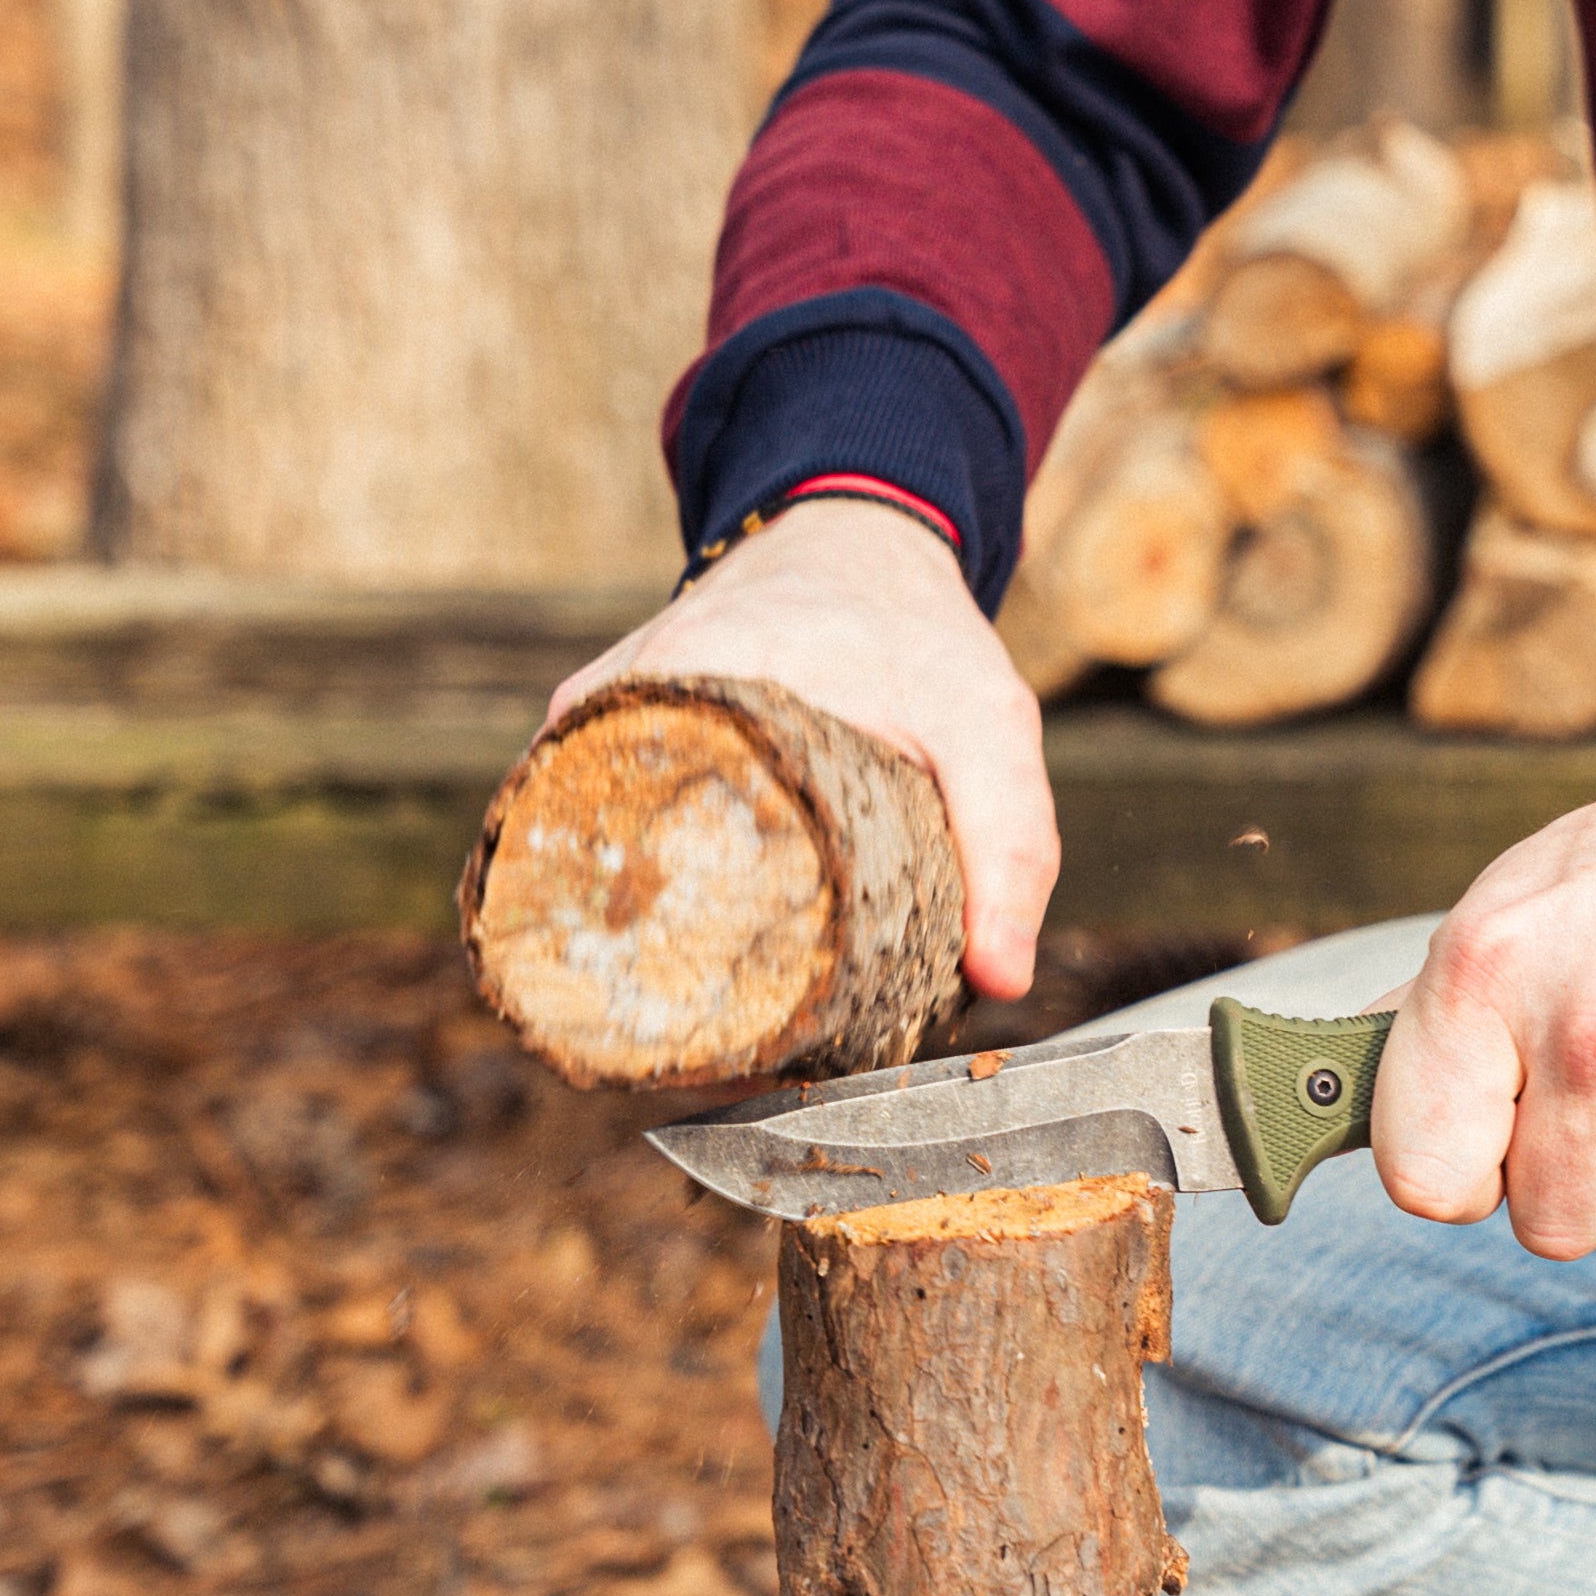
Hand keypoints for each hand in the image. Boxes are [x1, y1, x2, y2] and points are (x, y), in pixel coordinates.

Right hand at [544, 502, 1060, 1000]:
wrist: (850, 536)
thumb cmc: (917, 630)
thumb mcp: (988, 722)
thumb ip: (1011, 842)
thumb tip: (1002, 979)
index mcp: (692, 692)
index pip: (642, 860)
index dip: (674, 976)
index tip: (725, 1048)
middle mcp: (615, 712)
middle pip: (599, 883)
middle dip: (651, 984)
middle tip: (716, 1059)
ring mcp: (595, 727)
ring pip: (584, 867)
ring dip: (635, 947)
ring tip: (692, 1032)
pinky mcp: (599, 738)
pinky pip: (588, 835)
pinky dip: (629, 898)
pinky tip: (670, 967)